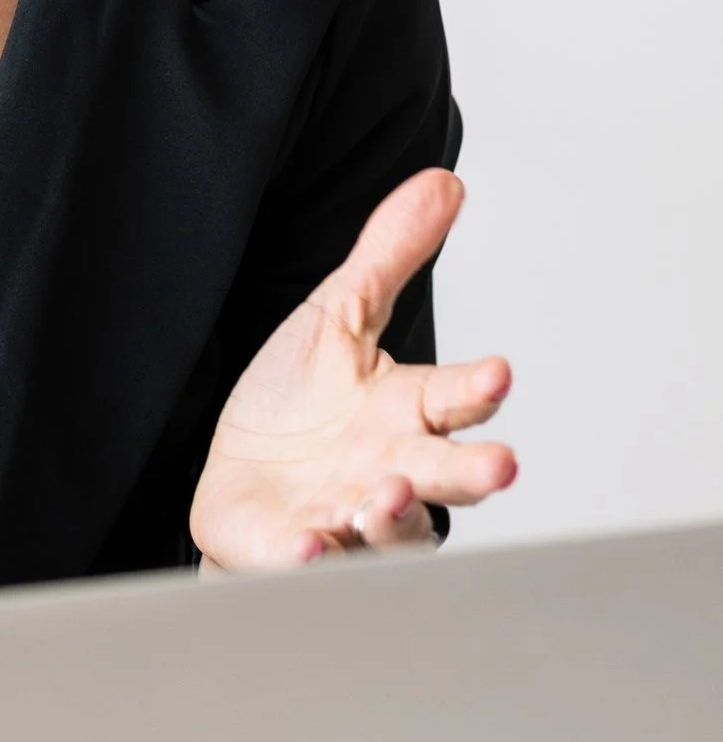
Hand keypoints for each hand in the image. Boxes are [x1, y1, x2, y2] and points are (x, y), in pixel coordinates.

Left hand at [191, 168, 515, 571]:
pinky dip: (313, 554)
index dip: (476, 387)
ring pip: (390, 526)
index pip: (453, 398)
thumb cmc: (301, 403)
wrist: (242, 480)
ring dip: (394, 514)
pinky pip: (311, 559)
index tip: (498, 373)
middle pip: (444, 474)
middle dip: (472, 471)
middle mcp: (393, 470)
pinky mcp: (296, 549)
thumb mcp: (339, 315)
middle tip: (499, 467)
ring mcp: (349, 516)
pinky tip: (311, 542)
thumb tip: (445, 182)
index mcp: (407, 412)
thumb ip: (392, 254)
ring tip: (386, 496)